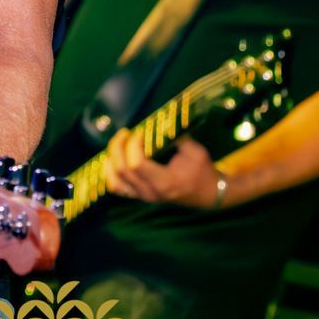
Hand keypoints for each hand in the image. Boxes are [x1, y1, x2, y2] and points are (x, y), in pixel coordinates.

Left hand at [103, 132, 222, 207]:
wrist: (208, 194)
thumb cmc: (202, 170)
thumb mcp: (194, 150)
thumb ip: (175, 137)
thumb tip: (157, 120)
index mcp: (165, 182)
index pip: (136, 164)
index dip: (133, 145)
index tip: (140, 132)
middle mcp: (150, 192)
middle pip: (122, 170)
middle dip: (119, 147)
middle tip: (125, 132)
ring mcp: (143, 197)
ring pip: (115, 181)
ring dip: (112, 159)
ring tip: (118, 144)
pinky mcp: (139, 197)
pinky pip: (116, 187)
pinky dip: (110, 173)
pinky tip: (112, 159)